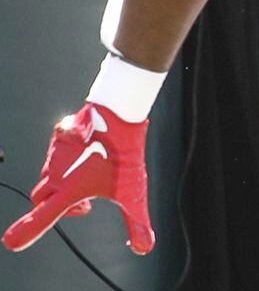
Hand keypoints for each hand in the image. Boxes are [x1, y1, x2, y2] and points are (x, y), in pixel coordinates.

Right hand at [3, 103, 153, 254]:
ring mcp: (54, 154)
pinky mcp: (57, 137)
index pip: (42, 218)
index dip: (27, 232)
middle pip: (41, 199)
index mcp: (69, 190)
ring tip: (92, 174)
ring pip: (50, 176)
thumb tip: (144, 248)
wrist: (120, 112)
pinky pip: (56, 154)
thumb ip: (137, 222)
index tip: (11, 242)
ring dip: (63, 182)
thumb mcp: (133, 192)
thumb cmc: (125, 153)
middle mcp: (55, 174)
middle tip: (88, 204)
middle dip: (56, 206)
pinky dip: (67, 160)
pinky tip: (89, 153)